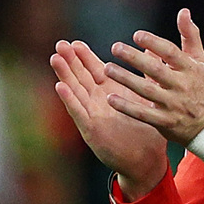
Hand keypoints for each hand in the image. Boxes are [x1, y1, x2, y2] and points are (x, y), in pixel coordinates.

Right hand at [50, 39, 166, 189]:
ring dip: (65, 75)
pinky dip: (69, 99)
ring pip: (76, 91)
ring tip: (55, 59)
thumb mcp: (146, 99)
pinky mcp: (91, 129)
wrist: (146, 160)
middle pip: (81, 77)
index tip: (75, 42)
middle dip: (70, 61)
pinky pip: (78, 112)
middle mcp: (99, 102)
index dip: (84, 57)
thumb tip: (149, 50)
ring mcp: (93, 115)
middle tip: (60, 44)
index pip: (95, 70)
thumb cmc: (146, 130)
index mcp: (112, 92)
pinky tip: (60, 87)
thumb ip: (146, 74)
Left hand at [103, 9, 203, 145]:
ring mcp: (173, 105)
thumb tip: (183, 11)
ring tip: (107, 68)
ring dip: (126, 79)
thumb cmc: (200, 86)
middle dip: (135, 59)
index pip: (171, 53)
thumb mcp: (199, 61)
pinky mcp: (165, 122)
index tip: (136, 35)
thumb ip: (190, 35)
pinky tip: (110, 98)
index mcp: (190, 69)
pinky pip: (143, 114)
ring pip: (147, 91)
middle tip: (116, 47)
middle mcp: (182, 86)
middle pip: (156, 71)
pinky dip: (126, 107)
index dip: (154, 43)